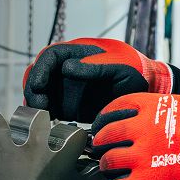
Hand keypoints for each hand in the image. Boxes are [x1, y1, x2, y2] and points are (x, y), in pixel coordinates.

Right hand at [23, 38, 171, 121]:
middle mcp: (67, 70)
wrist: (146, 91)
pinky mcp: (68, 106)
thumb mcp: (119, 67)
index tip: (39, 85)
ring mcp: (66, 88)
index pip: (50, 56)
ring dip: (36, 105)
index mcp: (77, 53)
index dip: (40, 70)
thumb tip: (67, 67)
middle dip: (33, 90)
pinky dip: (44, 117)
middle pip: (38, 75)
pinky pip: (49, 110)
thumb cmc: (135, 72)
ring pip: (40, 94)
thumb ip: (95, 67)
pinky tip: (48, 126)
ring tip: (42, 119)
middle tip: (39, 107)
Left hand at [90, 93, 179, 179]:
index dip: (105, 120)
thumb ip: (166, 110)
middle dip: (100, 145)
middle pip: (106, 136)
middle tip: (102, 152)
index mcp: (156, 108)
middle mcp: (146, 130)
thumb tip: (151, 115)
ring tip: (113, 172)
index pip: (114, 108)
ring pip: (109, 163)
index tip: (104, 127)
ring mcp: (146, 158)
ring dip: (108, 169)